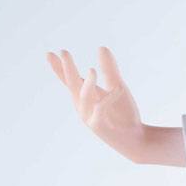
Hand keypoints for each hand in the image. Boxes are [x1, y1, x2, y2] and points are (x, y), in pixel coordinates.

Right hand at [46, 47, 184, 165]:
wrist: (136, 138)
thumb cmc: (124, 114)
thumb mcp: (117, 87)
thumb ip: (109, 69)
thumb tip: (101, 47)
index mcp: (85, 96)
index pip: (69, 80)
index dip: (59, 68)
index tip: (49, 54)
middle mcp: (83, 106)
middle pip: (72, 85)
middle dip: (67, 69)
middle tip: (64, 52)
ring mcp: (88, 116)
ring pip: (84, 97)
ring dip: (88, 83)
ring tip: (93, 70)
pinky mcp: (99, 126)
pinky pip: (101, 109)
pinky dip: (109, 98)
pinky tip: (119, 89)